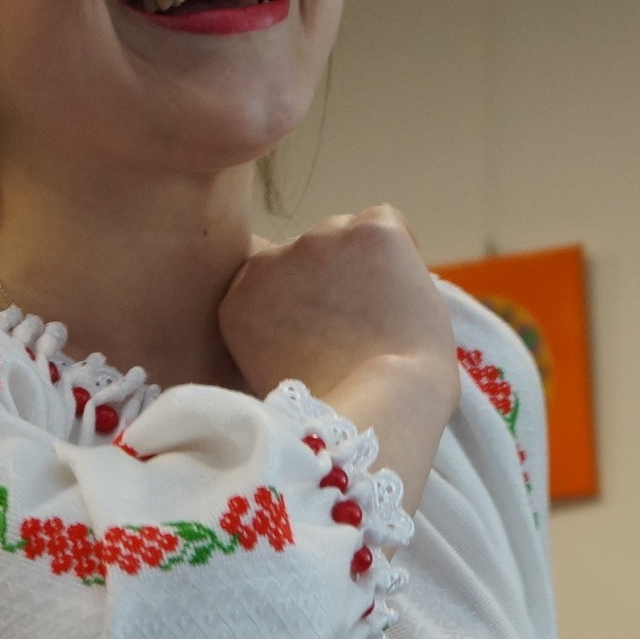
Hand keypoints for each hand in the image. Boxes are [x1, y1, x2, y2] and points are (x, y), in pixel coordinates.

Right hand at [219, 207, 460, 511]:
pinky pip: (385, 222)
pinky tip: (400, 294)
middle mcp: (269, 261)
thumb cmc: (336, 412)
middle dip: (333, 281)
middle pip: (309, 252)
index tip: (324, 339)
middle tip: (355, 332)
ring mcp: (318, 240)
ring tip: (380, 320)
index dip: (307, 305)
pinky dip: (399, 251)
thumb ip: (272, 327)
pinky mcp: (367, 233)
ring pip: (346, 234)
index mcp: (239, 297)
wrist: (377, 416)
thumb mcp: (271, 369)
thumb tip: (300, 306)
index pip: (274, 276)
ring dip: (363, 266)